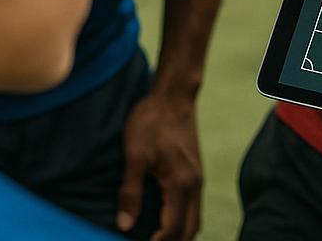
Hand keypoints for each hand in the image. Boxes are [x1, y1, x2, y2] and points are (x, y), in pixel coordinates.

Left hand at [117, 90, 201, 239]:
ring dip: (180, 234)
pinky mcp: (195, 170)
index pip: (173, 229)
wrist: (173, 95)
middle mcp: (194, 184)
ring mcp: (197, 176)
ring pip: (195, 218)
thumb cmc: (151, 122)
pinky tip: (167, 219)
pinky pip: (193, 206)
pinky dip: (183, 221)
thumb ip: (131, 192)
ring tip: (158, 239)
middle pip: (190, 229)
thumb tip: (124, 226)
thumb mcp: (134, 156)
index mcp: (180, 184)